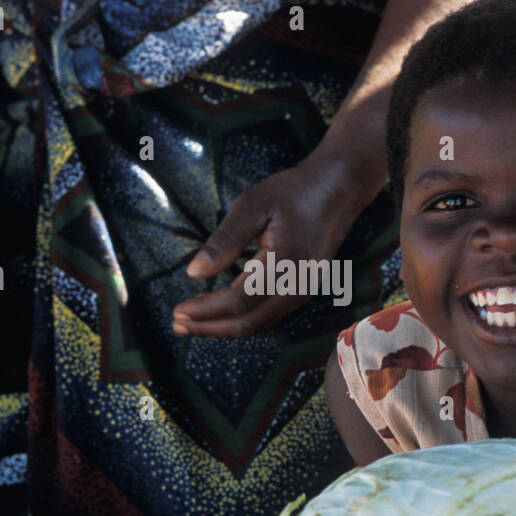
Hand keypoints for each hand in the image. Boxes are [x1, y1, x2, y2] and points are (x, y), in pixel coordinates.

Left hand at [172, 145, 380, 338]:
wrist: (339, 187)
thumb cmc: (295, 191)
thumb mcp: (254, 205)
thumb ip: (225, 241)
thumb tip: (193, 274)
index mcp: (286, 265)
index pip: (239, 301)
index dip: (206, 311)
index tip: (177, 311)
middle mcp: (298, 287)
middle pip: (249, 323)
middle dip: (211, 327)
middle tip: (177, 324)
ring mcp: (304, 292)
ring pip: (259, 323)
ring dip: (224, 327)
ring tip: (192, 323)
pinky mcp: (304, 289)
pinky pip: (269, 314)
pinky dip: (241, 318)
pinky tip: (221, 313)